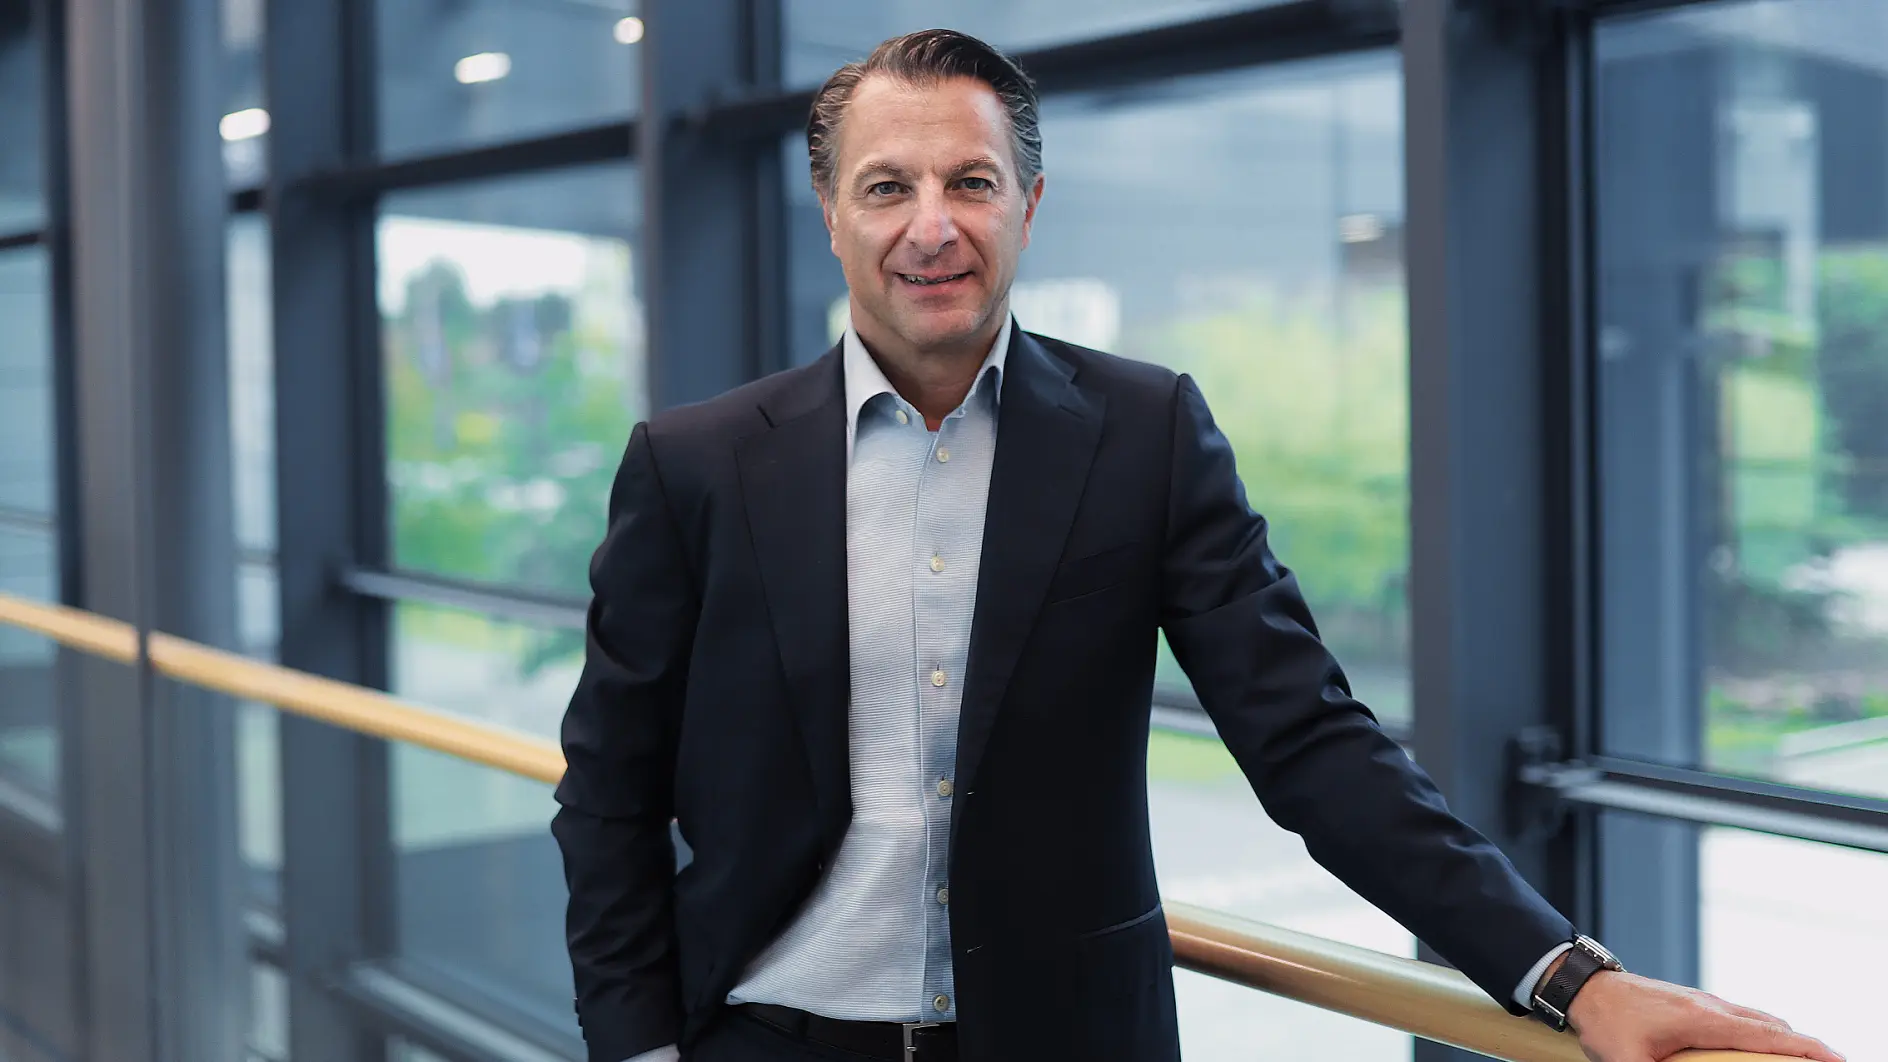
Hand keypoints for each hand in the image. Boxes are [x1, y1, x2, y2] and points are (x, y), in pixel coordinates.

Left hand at [1563, 970, 1844, 1061]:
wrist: (1586, 986)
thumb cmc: (1605, 1021)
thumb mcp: (1627, 1061)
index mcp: (1704, 1019)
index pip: (1770, 1035)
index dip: (1808, 1049)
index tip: (1839, 1059)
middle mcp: (1713, 1006)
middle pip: (1774, 1026)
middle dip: (1805, 1047)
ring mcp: (1705, 1002)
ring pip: (1759, 1020)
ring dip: (1785, 1039)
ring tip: (1803, 1061)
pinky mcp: (1696, 1004)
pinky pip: (1742, 1019)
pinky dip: (1763, 1033)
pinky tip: (1762, 1050)